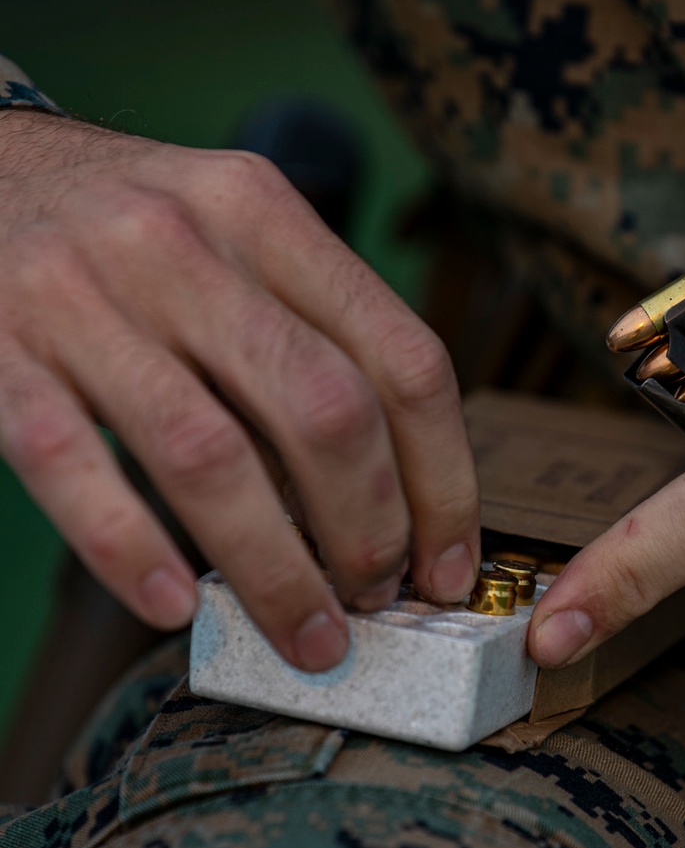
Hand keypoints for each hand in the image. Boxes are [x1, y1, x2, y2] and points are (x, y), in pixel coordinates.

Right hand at [0, 113, 478, 669]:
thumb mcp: (227, 239)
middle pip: (326, 412)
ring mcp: (81, 294)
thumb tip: (382, 496)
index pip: (402, 358)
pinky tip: (173, 607)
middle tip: (376, 600)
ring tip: (306, 634)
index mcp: (263, 213)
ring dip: (275, 570)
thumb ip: (302, 336)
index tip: (449, 562)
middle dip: (371, 532)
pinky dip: (130, 549)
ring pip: (211, 456)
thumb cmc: (122, 230)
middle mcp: (182, 242)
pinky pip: (73, 465)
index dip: (444, 480)